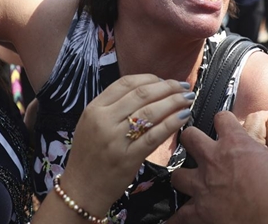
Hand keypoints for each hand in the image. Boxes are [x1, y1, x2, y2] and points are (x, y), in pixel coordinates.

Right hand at [58, 74, 193, 216]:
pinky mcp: (128, 157)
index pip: (126, 83)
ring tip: (187, 98)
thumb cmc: (89, 156)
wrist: (81, 190)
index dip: (149, 78)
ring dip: (173, 101)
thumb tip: (146, 91)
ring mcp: (115, 139)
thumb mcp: (92, 124)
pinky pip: (155, 135)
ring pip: (150, 112)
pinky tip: (183, 116)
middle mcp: (104, 120)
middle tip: (183, 86)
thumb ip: (113, 107)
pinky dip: (172, 123)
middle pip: (142, 94)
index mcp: (94, 108)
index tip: (164, 80)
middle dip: (167, 87)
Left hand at [170, 112, 267, 223]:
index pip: (221, 118)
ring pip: (178, 176)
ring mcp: (204, 187)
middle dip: (191, 140)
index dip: (223, 121)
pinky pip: (179, 216)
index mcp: (237, 144)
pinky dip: (177, 219)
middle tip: (197, 146)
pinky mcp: (200, 213)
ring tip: (188, 183)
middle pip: (190, 138)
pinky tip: (174, 221)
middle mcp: (215, 161)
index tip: (224, 124)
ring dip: (183, 179)